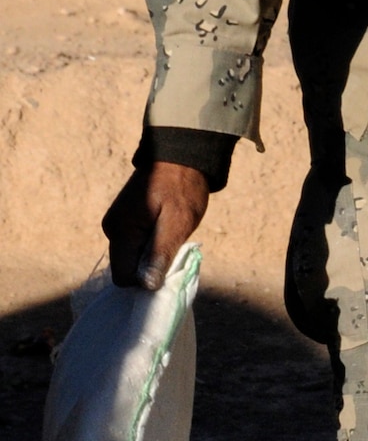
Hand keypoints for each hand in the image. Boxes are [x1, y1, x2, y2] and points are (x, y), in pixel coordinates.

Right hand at [102, 163, 208, 289]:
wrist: (182, 154)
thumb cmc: (182, 186)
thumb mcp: (178, 220)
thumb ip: (160, 253)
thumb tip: (147, 286)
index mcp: (120, 230)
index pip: (123, 277)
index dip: (146, 278)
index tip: (167, 263)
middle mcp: (112, 229)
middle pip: (127, 268)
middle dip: (150, 265)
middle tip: (173, 243)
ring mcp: (117, 223)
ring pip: (132, 257)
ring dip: (152, 253)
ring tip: (171, 231)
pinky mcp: (126, 220)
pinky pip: (135, 244)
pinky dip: (150, 243)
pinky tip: (166, 227)